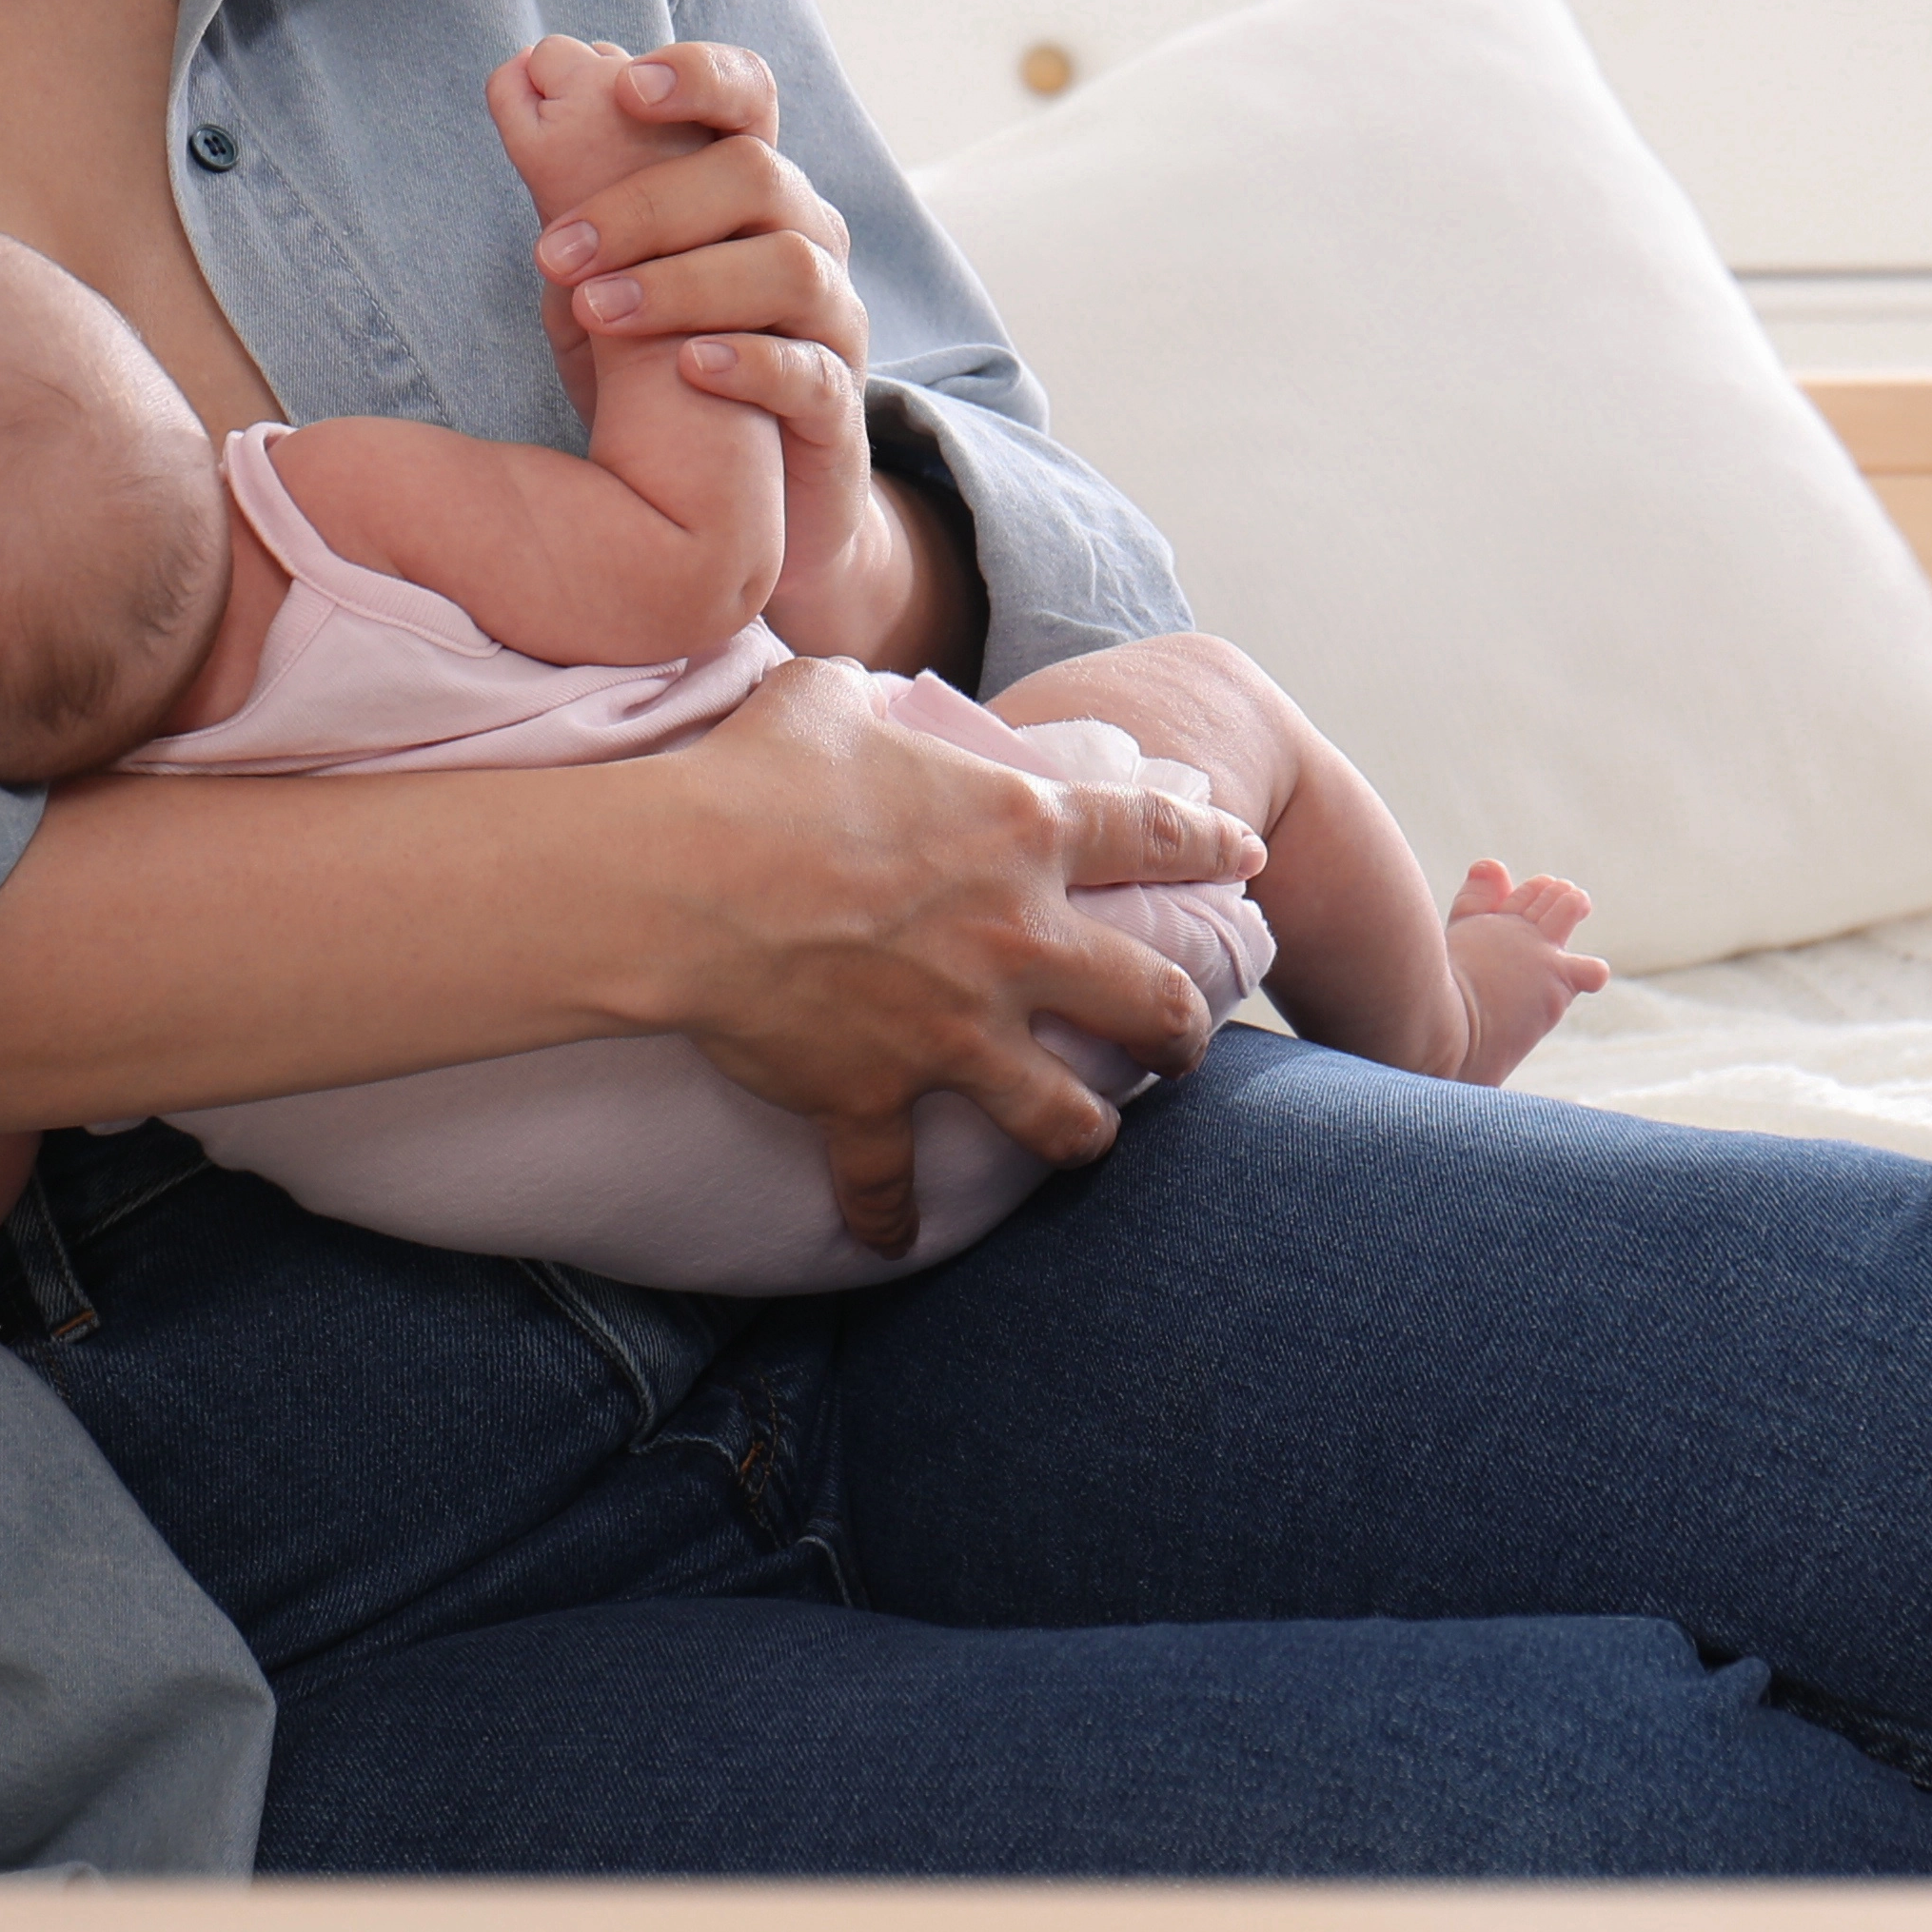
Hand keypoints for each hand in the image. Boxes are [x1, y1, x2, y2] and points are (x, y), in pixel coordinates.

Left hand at [525, 41, 964, 668]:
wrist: (749, 507)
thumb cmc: (661, 371)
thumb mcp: (603, 275)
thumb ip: (573, 193)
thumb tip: (520, 77)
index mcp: (749, 191)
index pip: (750, 98)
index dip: (699, 76)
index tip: (624, 87)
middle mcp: (804, 238)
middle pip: (757, 175)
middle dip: (649, 202)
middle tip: (553, 249)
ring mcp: (830, 322)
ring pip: (789, 267)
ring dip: (682, 281)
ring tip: (596, 311)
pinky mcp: (838, 409)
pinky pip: (812, 373)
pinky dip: (751, 361)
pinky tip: (689, 366)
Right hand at [655, 657, 1269, 1256]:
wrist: (681, 881)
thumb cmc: (754, 776)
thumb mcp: (824, 700)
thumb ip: (861, 698)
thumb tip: (845, 695)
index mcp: (1019, 830)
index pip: (1151, 833)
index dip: (1211, 842)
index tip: (1249, 855)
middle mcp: (1012, 938)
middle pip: (1148, 998)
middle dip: (1182, 1028)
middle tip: (1185, 1039)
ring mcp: (953, 1030)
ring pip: (1060, 1114)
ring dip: (1083, 1134)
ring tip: (1088, 1140)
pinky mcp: (875, 1095)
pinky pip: (889, 1179)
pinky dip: (887, 1212)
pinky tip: (889, 1237)